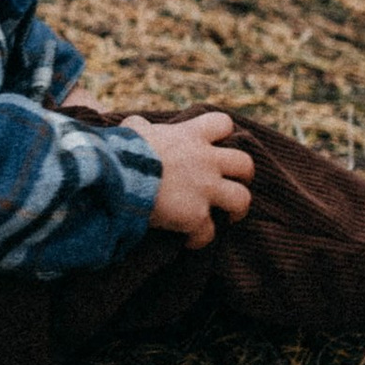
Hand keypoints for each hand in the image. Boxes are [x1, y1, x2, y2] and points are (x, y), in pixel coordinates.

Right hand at [127, 110, 253, 245]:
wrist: (119, 176)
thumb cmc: (122, 151)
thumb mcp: (133, 131)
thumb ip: (141, 127)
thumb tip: (135, 125)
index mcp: (191, 136)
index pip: (222, 124)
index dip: (221, 135)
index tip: (213, 146)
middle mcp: (205, 161)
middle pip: (244, 164)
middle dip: (243, 176)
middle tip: (232, 184)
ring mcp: (205, 189)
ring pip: (242, 199)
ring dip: (237, 210)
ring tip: (227, 217)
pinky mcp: (196, 216)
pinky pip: (208, 233)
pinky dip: (199, 238)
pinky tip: (188, 241)